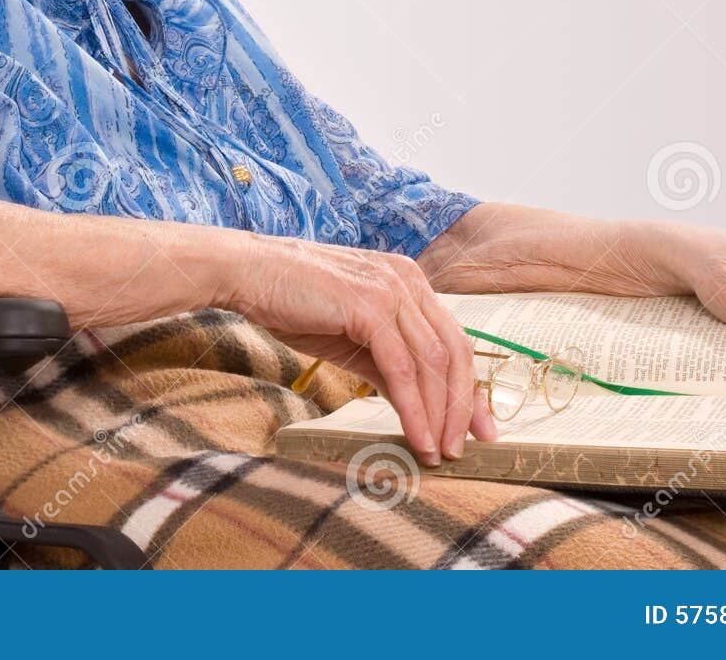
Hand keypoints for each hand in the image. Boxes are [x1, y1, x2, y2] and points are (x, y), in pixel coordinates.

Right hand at [223, 236, 498, 464]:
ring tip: (439, 451)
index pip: (454, 337)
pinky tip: (417, 437)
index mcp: (408, 281)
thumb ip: (387, 363)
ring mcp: (391, 290)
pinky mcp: (369, 307)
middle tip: (464, 447)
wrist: (247, 274)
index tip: (477, 426)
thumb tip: (415, 405)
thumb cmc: (293, 303)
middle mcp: (408, 280)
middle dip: (463, 404)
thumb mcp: (351, 337)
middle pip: (455, 350)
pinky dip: (415, 408)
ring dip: (441, 414)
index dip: (468, 385)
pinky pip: (403, 367)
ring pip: (434, 362)